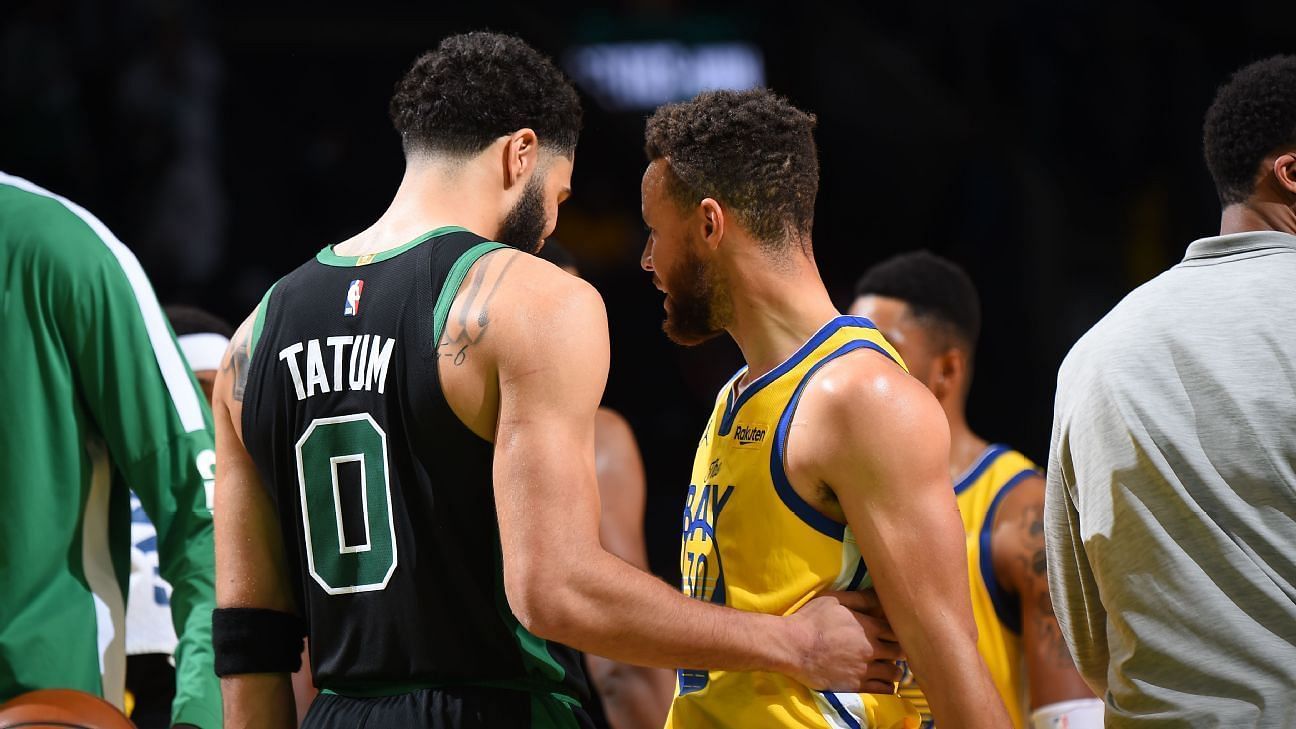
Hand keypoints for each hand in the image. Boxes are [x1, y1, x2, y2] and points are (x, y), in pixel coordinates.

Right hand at [782, 592, 904, 693]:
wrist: (792, 647)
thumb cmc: (810, 620)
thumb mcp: (834, 600)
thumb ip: (860, 598)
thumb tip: (880, 593)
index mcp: (868, 627)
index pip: (897, 631)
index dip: (898, 632)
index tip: (894, 633)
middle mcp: (870, 649)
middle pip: (899, 652)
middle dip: (898, 650)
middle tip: (894, 650)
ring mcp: (864, 669)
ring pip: (894, 673)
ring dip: (893, 669)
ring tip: (888, 666)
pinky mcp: (856, 685)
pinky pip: (883, 690)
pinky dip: (887, 686)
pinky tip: (882, 681)